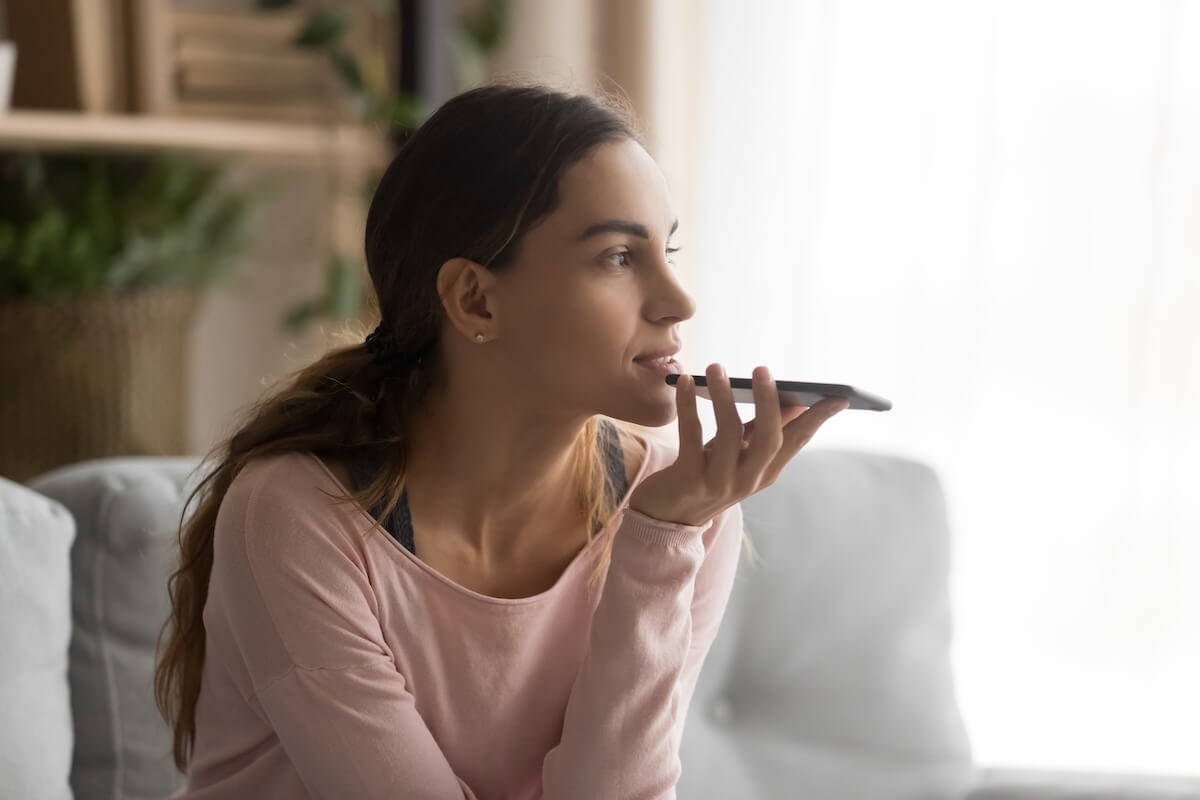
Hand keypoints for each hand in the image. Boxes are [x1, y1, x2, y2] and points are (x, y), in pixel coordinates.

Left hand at [628, 363, 848, 525]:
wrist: (666, 515)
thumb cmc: (705, 472)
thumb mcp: (738, 453)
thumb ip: (761, 429)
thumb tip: (794, 399)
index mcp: (766, 471)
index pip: (798, 441)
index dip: (818, 419)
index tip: (839, 396)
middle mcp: (748, 479)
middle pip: (769, 439)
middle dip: (768, 402)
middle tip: (762, 369)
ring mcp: (719, 482)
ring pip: (728, 434)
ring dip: (723, 396)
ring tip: (716, 367)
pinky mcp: (688, 480)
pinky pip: (691, 437)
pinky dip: (688, 406)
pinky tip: (684, 381)